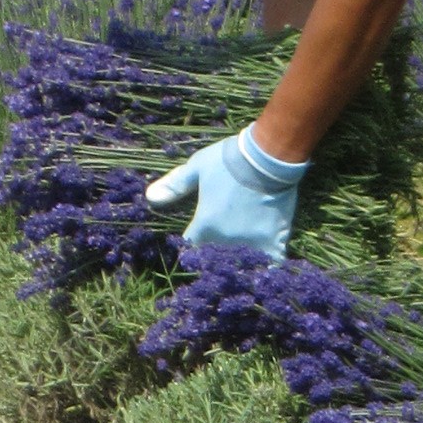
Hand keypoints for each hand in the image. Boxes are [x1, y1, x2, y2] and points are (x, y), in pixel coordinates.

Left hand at [148, 128, 309, 260]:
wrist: (266, 155)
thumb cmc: (228, 160)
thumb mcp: (196, 167)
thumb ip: (174, 185)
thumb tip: (150, 197)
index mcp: (205, 226)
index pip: (191, 248)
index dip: (193, 247)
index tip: (199, 243)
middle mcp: (224, 240)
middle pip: (215, 260)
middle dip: (215, 259)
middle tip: (220, 256)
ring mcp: (250, 243)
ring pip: (241, 265)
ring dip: (239, 264)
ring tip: (242, 264)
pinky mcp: (273, 241)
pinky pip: (270, 264)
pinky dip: (268, 267)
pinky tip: (266, 267)